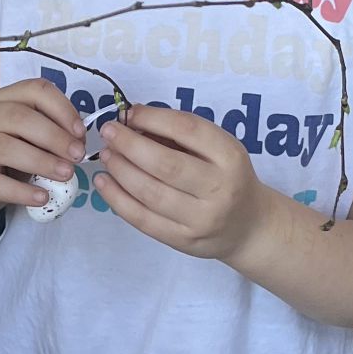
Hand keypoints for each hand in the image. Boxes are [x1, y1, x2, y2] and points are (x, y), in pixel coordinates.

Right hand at [0, 77, 85, 213]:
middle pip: (20, 117)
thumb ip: (50, 135)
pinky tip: (42, 198)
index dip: (62, 108)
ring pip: (4, 147)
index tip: (81, 132)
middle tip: (78, 156)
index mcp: (4, 99)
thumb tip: (78, 143)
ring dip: (41, 161)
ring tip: (66, 175)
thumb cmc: (6, 155)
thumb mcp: (28, 138)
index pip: (35, 90)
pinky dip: (20, 191)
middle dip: (55, 136)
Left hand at [93, 106, 263, 261]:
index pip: (188, 130)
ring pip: (150, 193)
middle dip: (129, 144)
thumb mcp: (218, 149)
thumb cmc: (227, 177)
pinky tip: (103, 182)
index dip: (153, 118)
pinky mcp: (183, 241)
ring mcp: (201, 219)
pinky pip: (142, 219)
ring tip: (106, 155)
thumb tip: (132, 121)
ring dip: (120, 170)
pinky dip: (117, 199)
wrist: (249, 226)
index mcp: (230, 157)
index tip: (130, 112)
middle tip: (108, 132)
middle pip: (166, 164)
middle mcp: (219, 189)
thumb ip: (180, 134)